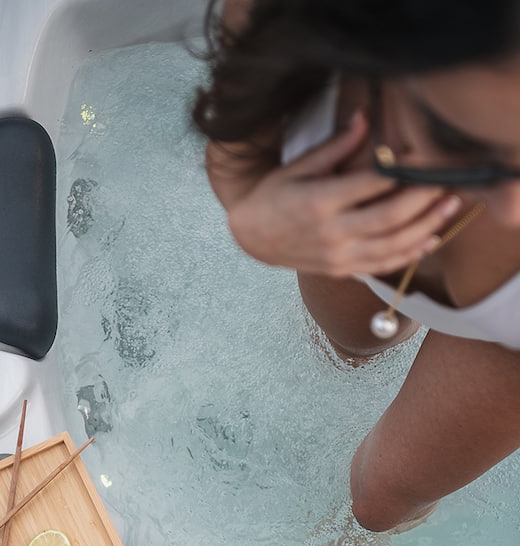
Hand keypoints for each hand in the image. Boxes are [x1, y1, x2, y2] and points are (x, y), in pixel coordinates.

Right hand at [207, 112, 461, 276]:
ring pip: (392, 245)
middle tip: (450, 181)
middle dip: (424, 199)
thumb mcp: (298, 167)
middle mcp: (331, 233)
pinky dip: (409, 254)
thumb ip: (335, 147)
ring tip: (450, 208)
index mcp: (320, 202)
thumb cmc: (274, 196)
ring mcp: (338, 257)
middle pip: (390, 217)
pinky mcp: (341, 271)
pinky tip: (429, 239)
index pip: (373, 184)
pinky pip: (382, 265)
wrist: (251, 237)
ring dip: (425, 227)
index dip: (405, 171)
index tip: (428, 157)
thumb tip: (365, 118)